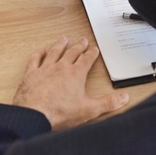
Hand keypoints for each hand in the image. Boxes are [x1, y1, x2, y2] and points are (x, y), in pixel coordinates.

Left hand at [12, 36, 128, 130]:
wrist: (34, 115)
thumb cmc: (60, 112)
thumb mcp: (89, 110)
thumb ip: (108, 103)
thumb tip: (123, 98)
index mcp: (76, 74)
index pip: (86, 60)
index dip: (92, 54)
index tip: (94, 49)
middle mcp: (61, 68)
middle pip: (72, 53)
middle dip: (78, 46)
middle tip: (82, 40)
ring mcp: (45, 69)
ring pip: (54, 52)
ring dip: (60, 45)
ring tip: (63, 39)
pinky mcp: (32, 75)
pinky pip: (35, 60)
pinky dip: (38, 54)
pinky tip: (40, 50)